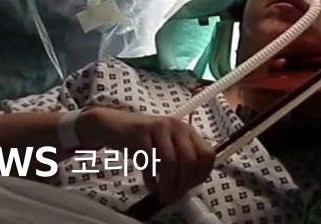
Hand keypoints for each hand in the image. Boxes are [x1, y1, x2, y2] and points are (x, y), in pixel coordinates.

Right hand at [79, 108, 214, 205]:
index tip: (190, 187)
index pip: (207, 154)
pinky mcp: (140, 134)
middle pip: (190, 160)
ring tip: (163, 196)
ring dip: (168, 185)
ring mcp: (159, 128)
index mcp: (187, 130)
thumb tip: (188, 186)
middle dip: (183, 183)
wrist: (113, 124)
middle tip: (174, 196)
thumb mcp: (166, 145)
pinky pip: (150, 162)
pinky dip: (152, 180)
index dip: (201, 174)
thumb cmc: (143, 139)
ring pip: (171, 162)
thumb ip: (180, 160)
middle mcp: (177, 126)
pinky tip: (151, 187)